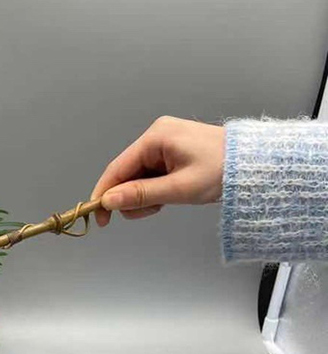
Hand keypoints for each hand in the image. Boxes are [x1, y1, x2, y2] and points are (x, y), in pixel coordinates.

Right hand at [90, 116, 224, 226]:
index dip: (104, 194)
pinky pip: (150, 176)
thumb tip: (108, 201)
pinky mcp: (171, 153)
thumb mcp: (178, 188)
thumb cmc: (222, 171)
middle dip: (132, 197)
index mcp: (155, 137)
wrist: (255, 165)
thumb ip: (140, 195)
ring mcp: (164, 144)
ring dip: (145, 196)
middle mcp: (156, 136)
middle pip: (126, 174)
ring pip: (137, 178)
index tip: (98, 217)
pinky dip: (155, 191)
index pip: (117, 169)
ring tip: (167, 202)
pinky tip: (170, 195)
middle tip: (153, 210)